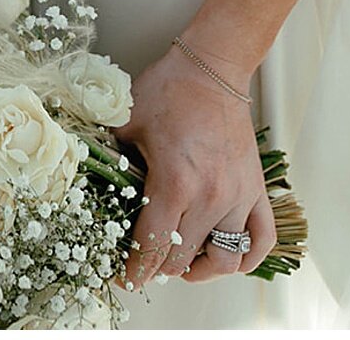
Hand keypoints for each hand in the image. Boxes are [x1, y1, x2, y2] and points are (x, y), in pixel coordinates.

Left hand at [116, 44, 273, 291]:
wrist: (211, 70)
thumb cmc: (168, 91)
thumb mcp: (124, 122)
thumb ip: (108, 156)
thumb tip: (88, 179)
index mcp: (174, 183)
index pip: (154, 245)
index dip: (135, 269)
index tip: (123, 278)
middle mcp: (211, 197)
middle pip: (184, 258)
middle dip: (158, 269)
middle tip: (141, 265)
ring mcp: (239, 197)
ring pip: (225, 259)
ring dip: (201, 271)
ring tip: (180, 266)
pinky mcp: (257, 192)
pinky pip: (261, 241)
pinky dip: (246, 259)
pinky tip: (224, 257)